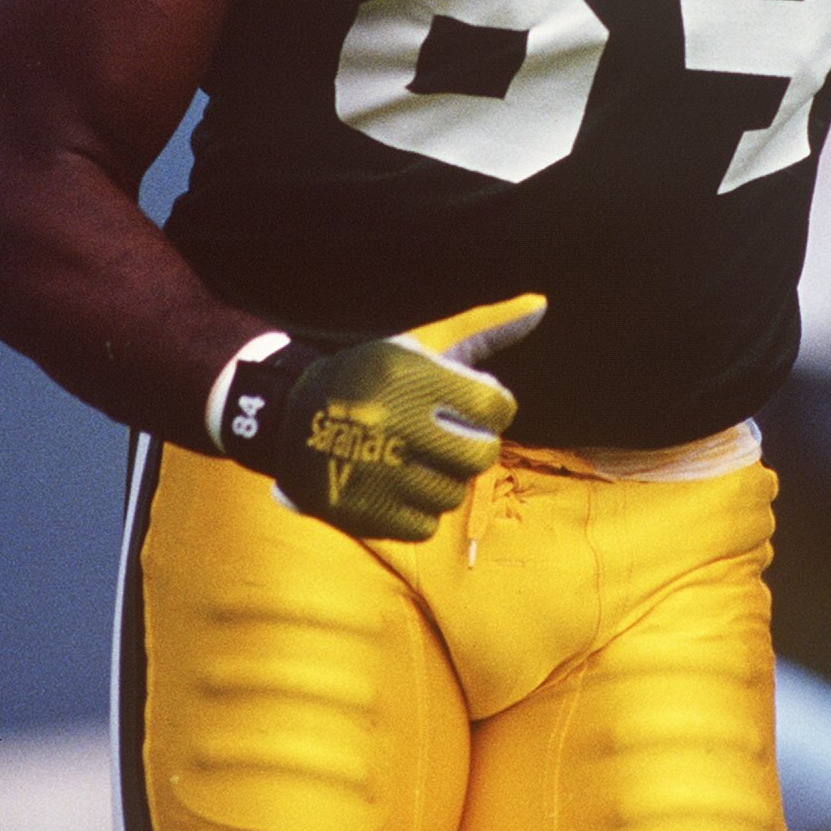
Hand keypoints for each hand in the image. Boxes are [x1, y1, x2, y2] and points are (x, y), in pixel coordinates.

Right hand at [224, 294, 544, 541]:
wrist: (288, 418)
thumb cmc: (372, 377)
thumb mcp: (421, 343)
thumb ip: (484, 327)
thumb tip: (542, 304)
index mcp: (410, 378)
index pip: (498, 406)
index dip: (492, 406)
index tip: (470, 403)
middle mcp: (393, 425)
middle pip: (481, 455)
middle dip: (473, 445)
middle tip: (447, 436)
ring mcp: (376, 473)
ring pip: (454, 494)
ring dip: (443, 479)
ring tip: (415, 458)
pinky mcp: (363, 513)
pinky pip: (426, 526)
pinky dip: (418, 510)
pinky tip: (396, 483)